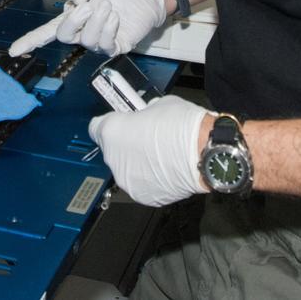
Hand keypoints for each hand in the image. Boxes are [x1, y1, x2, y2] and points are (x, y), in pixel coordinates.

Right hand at [7, 0, 166, 57]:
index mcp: (72, 16)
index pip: (46, 32)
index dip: (30, 41)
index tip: (15, 50)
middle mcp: (82, 31)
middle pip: (63, 36)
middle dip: (74, 21)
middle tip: (88, 6)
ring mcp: (97, 41)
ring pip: (86, 39)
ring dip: (97, 19)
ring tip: (108, 5)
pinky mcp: (114, 46)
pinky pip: (105, 44)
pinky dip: (109, 28)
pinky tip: (115, 17)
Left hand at [89, 95, 211, 206]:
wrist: (204, 153)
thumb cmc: (183, 127)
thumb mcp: (158, 105)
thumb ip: (142, 114)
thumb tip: (144, 118)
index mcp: (112, 131)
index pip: (96, 127)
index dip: (110, 123)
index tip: (120, 123)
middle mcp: (114, 158)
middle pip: (112, 149)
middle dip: (125, 143)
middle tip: (146, 137)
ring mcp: (127, 179)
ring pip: (125, 168)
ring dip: (136, 162)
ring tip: (158, 154)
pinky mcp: (143, 195)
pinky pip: (140, 183)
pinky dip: (148, 177)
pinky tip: (164, 168)